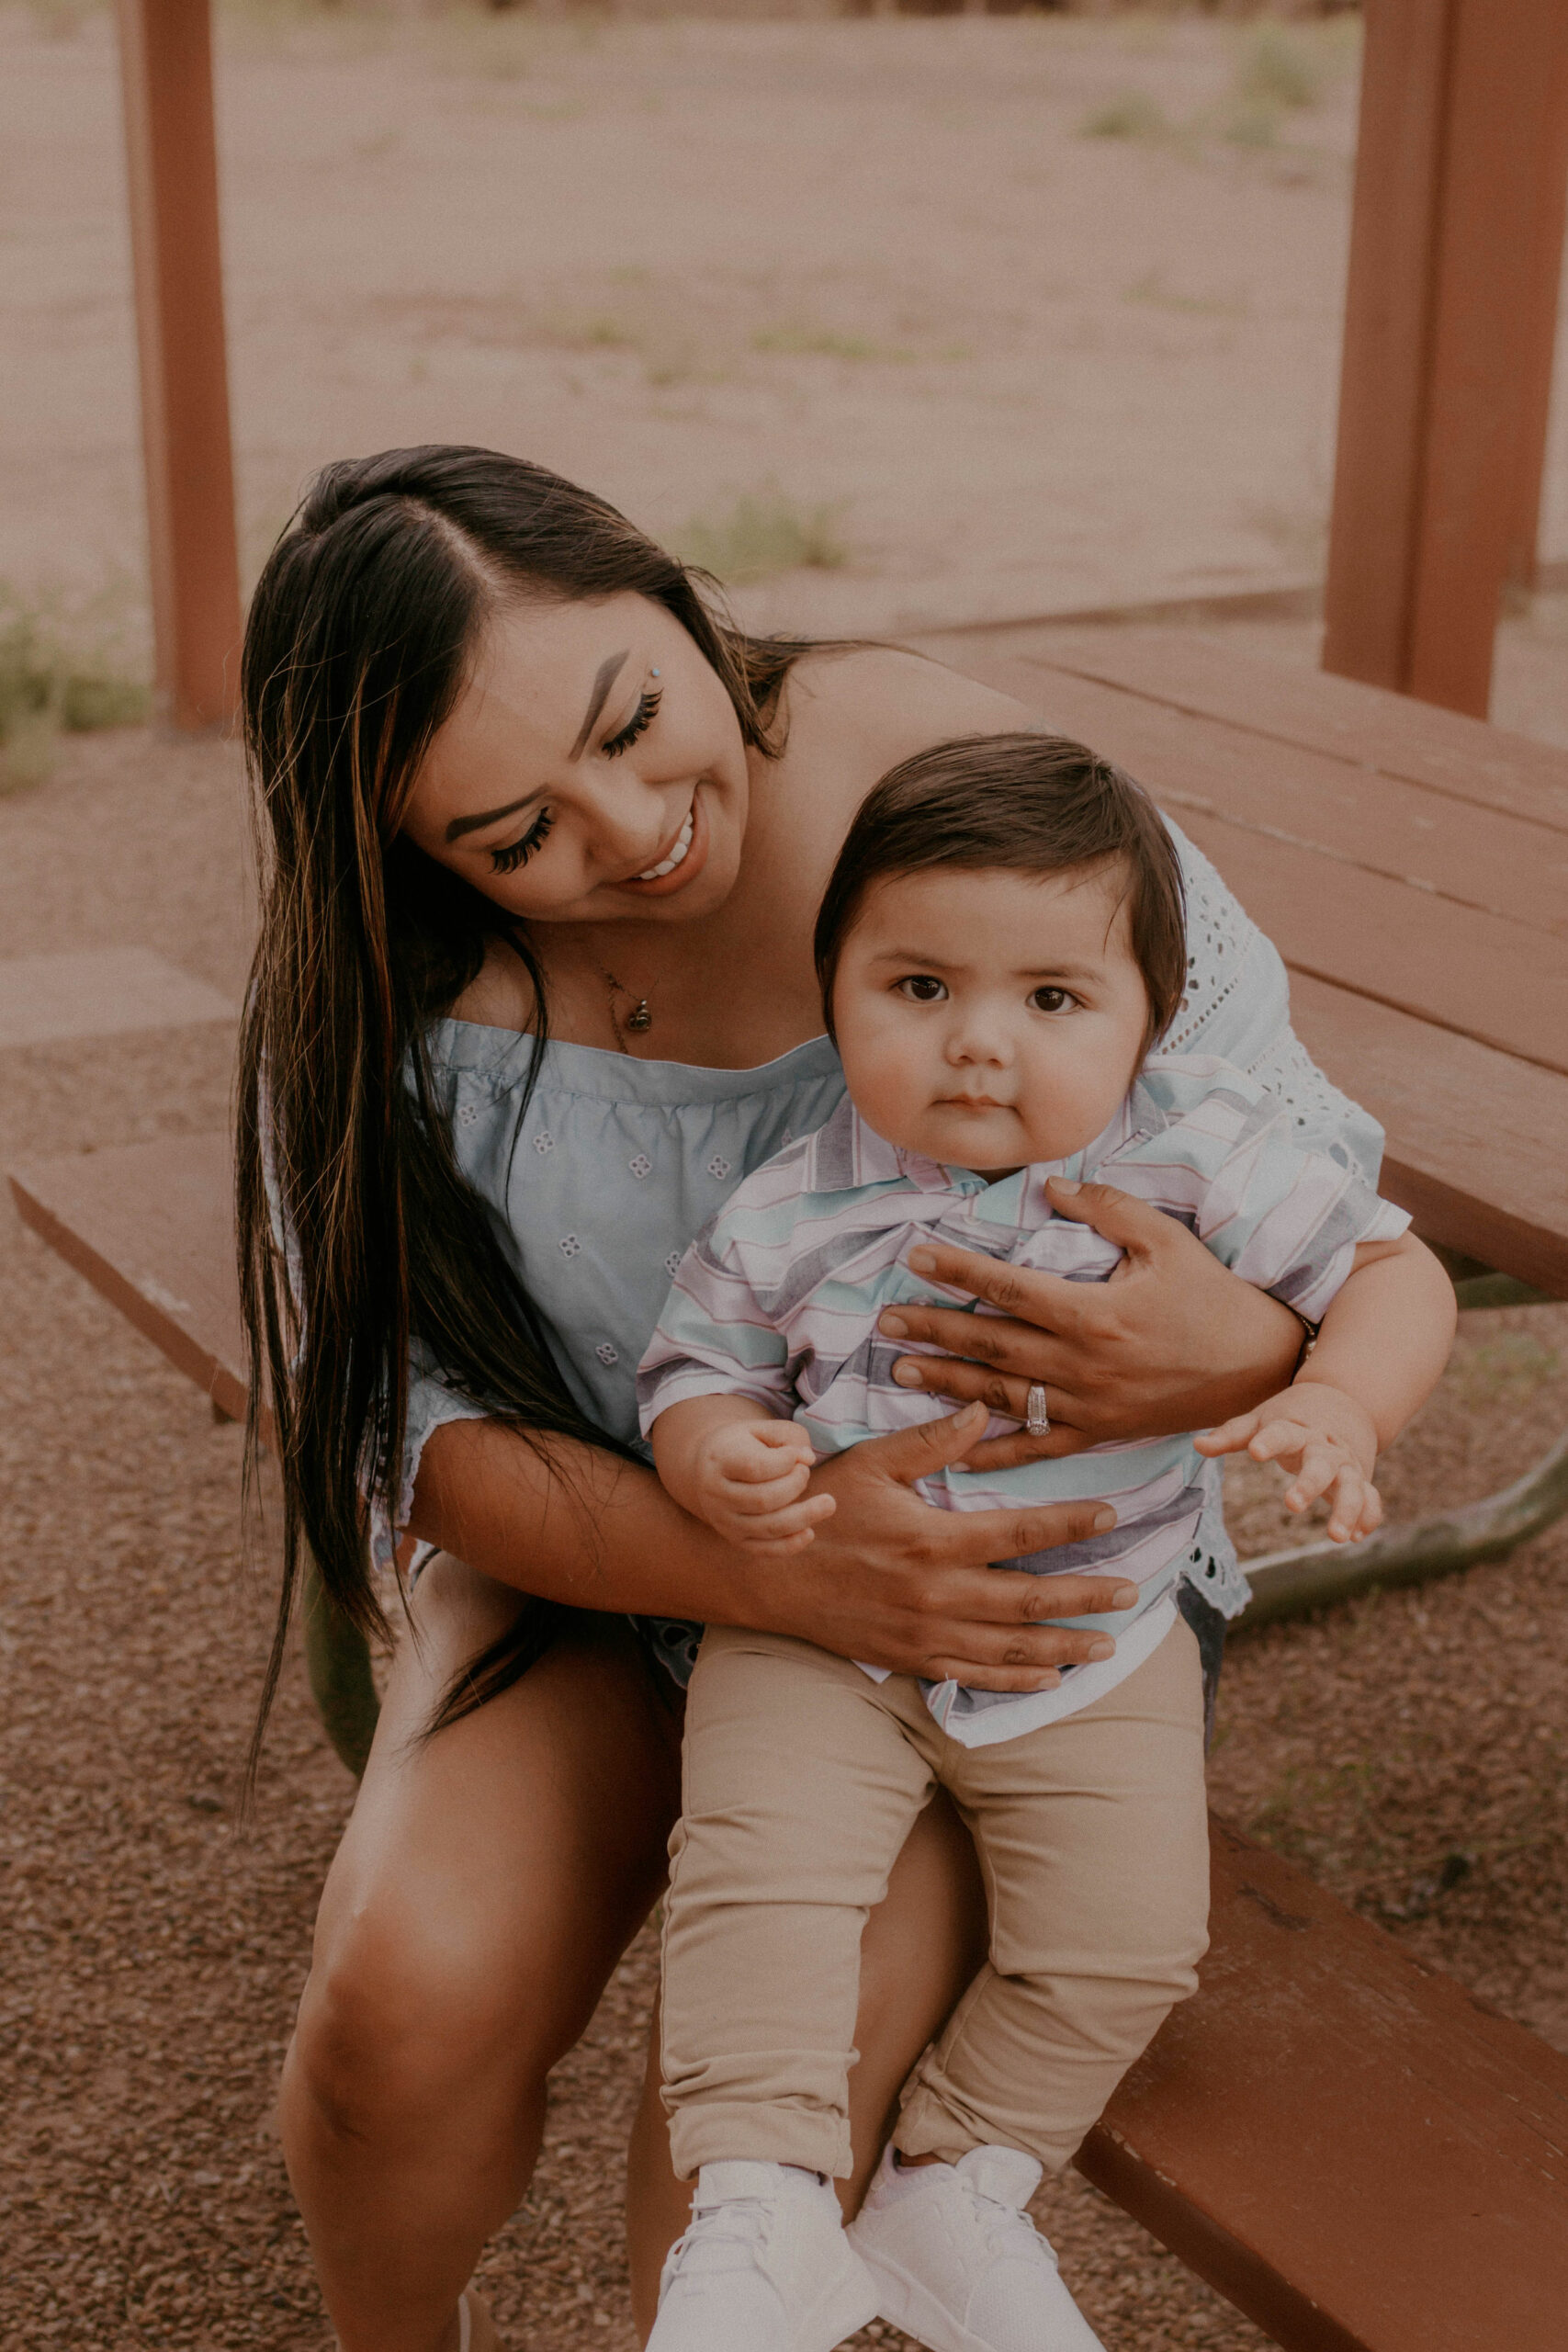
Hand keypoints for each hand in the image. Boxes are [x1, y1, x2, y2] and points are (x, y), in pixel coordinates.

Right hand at [690, 1418, 833, 1553]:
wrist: (708, 1470)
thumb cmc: (744, 1445)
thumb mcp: (762, 1429)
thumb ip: (788, 1437)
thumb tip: (808, 1459)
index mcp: (720, 1460)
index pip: (755, 1467)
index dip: (785, 1462)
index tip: (797, 1455)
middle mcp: (716, 1493)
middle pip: (763, 1499)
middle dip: (795, 1485)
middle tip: (804, 1472)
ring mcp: (724, 1520)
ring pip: (767, 1527)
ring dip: (803, 1516)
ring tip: (829, 1503)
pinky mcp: (736, 1539)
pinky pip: (764, 1549)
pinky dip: (790, 1545)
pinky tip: (810, 1532)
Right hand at [744, 1402, 1140, 1692]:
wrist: (766, 1578)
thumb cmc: (822, 1513)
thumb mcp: (871, 1463)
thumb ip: (930, 1441)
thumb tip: (983, 1411)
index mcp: (933, 1539)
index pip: (1021, 1532)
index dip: (1071, 1525)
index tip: (1111, 1516)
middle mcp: (937, 1593)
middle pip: (1029, 1599)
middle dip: (1085, 1596)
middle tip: (1130, 1592)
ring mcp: (925, 1634)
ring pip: (1010, 1648)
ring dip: (1064, 1646)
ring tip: (1108, 1645)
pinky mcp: (911, 1659)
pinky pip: (974, 1677)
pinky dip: (1016, 1680)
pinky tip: (1050, 1678)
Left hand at [873, 1177, 1302, 1468]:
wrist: (1260, 1367)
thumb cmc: (1213, 1296)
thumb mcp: (1167, 1240)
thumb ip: (1108, 1209)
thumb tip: (1052, 1185)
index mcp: (1094, 1313)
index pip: (1009, 1288)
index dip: (959, 1271)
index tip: (916, 1256)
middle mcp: (1083, 1364)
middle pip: (991, 1344)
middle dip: (934, 1330)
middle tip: (885, 1322)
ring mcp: (1089, 1405)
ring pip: (1003, 1396)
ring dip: (948, 1383)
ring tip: (901, 1370)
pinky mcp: (1101, 1433)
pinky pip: (1038, 1447)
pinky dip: (994, 1452)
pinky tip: (955, 1450)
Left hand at [1194, 1379, 1382, 1542]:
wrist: (1342, 1403)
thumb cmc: (1290, 1417)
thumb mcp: (1261, 1419)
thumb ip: (1231, 1435)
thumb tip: (1197, 1446)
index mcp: (1295, 1429)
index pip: (1281, 1433)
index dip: (1269, 1441)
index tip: (1255, 1452)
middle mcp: (1324, 1447)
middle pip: (1321, 1463)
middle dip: (1309, 1484)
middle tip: (1292, 1504)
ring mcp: (1345, 1464)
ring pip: (1352, 1485)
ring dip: (1347, 1509)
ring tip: (1337, 1537)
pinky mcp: (1360, 1479)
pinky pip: (1370, 1498)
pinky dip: (1368, 1516)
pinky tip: (1358, 1536)